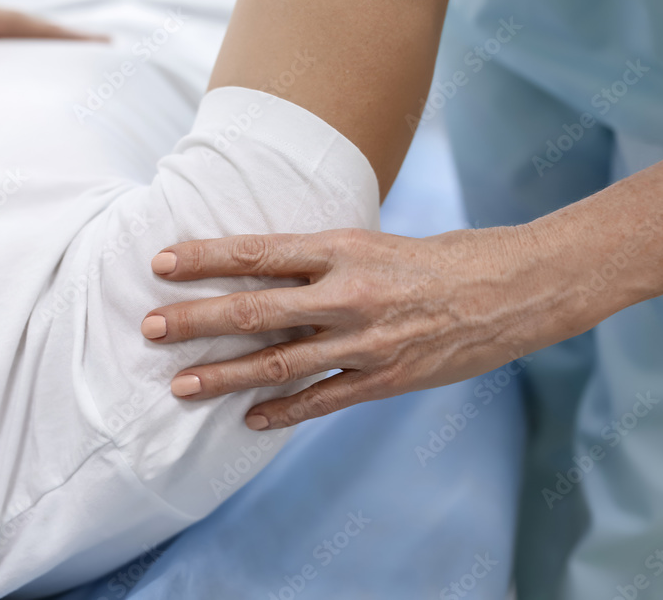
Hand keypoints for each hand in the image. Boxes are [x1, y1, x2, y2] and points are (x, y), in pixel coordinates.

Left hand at [0, 0, 104, 66]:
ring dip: (42, 44)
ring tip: (74, 59)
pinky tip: (22, 68)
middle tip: (104, 48)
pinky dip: (15, 52)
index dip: (56, 34)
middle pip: (22, 25)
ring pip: (8, 34)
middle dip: (63, 37)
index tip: (94, 44)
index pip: (15, 24)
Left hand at [142, 226, 585, 429]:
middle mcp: (347, 294)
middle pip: (255, 310)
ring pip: (279, 363)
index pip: (257, 253)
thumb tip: (263, 268)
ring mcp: (365, 341)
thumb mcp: (375, 241)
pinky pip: (323, 400)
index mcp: (344, 248)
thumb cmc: (441, 257)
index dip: (205, 258)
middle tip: (149, 327)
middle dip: (196, 320)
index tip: (159, 263)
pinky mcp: (385, 378)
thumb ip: (321, 259)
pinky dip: (283, 412)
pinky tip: (249, 421)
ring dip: (225, 376)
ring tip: (180, 386)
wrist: (513, 289)